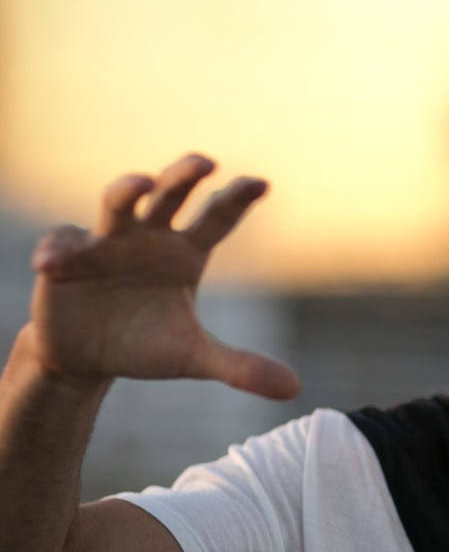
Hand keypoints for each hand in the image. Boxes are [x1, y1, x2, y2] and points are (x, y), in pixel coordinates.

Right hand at [28, 154, 300, 399]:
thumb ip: (241, 367)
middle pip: (170, 196)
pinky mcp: (66, 257)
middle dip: (185, 176)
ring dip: (127, 192)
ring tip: (140, 184)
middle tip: (205, 162)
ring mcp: (107, 242)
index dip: (237, 199)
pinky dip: (56, 250)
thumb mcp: (195, 357)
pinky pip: (62, 245)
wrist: (91, 357)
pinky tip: (51, 264)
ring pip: (118, 205)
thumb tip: (294, 389)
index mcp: (186, 253)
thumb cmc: (148, 344)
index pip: (217, 219)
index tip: (262, 184)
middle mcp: (150, 237)